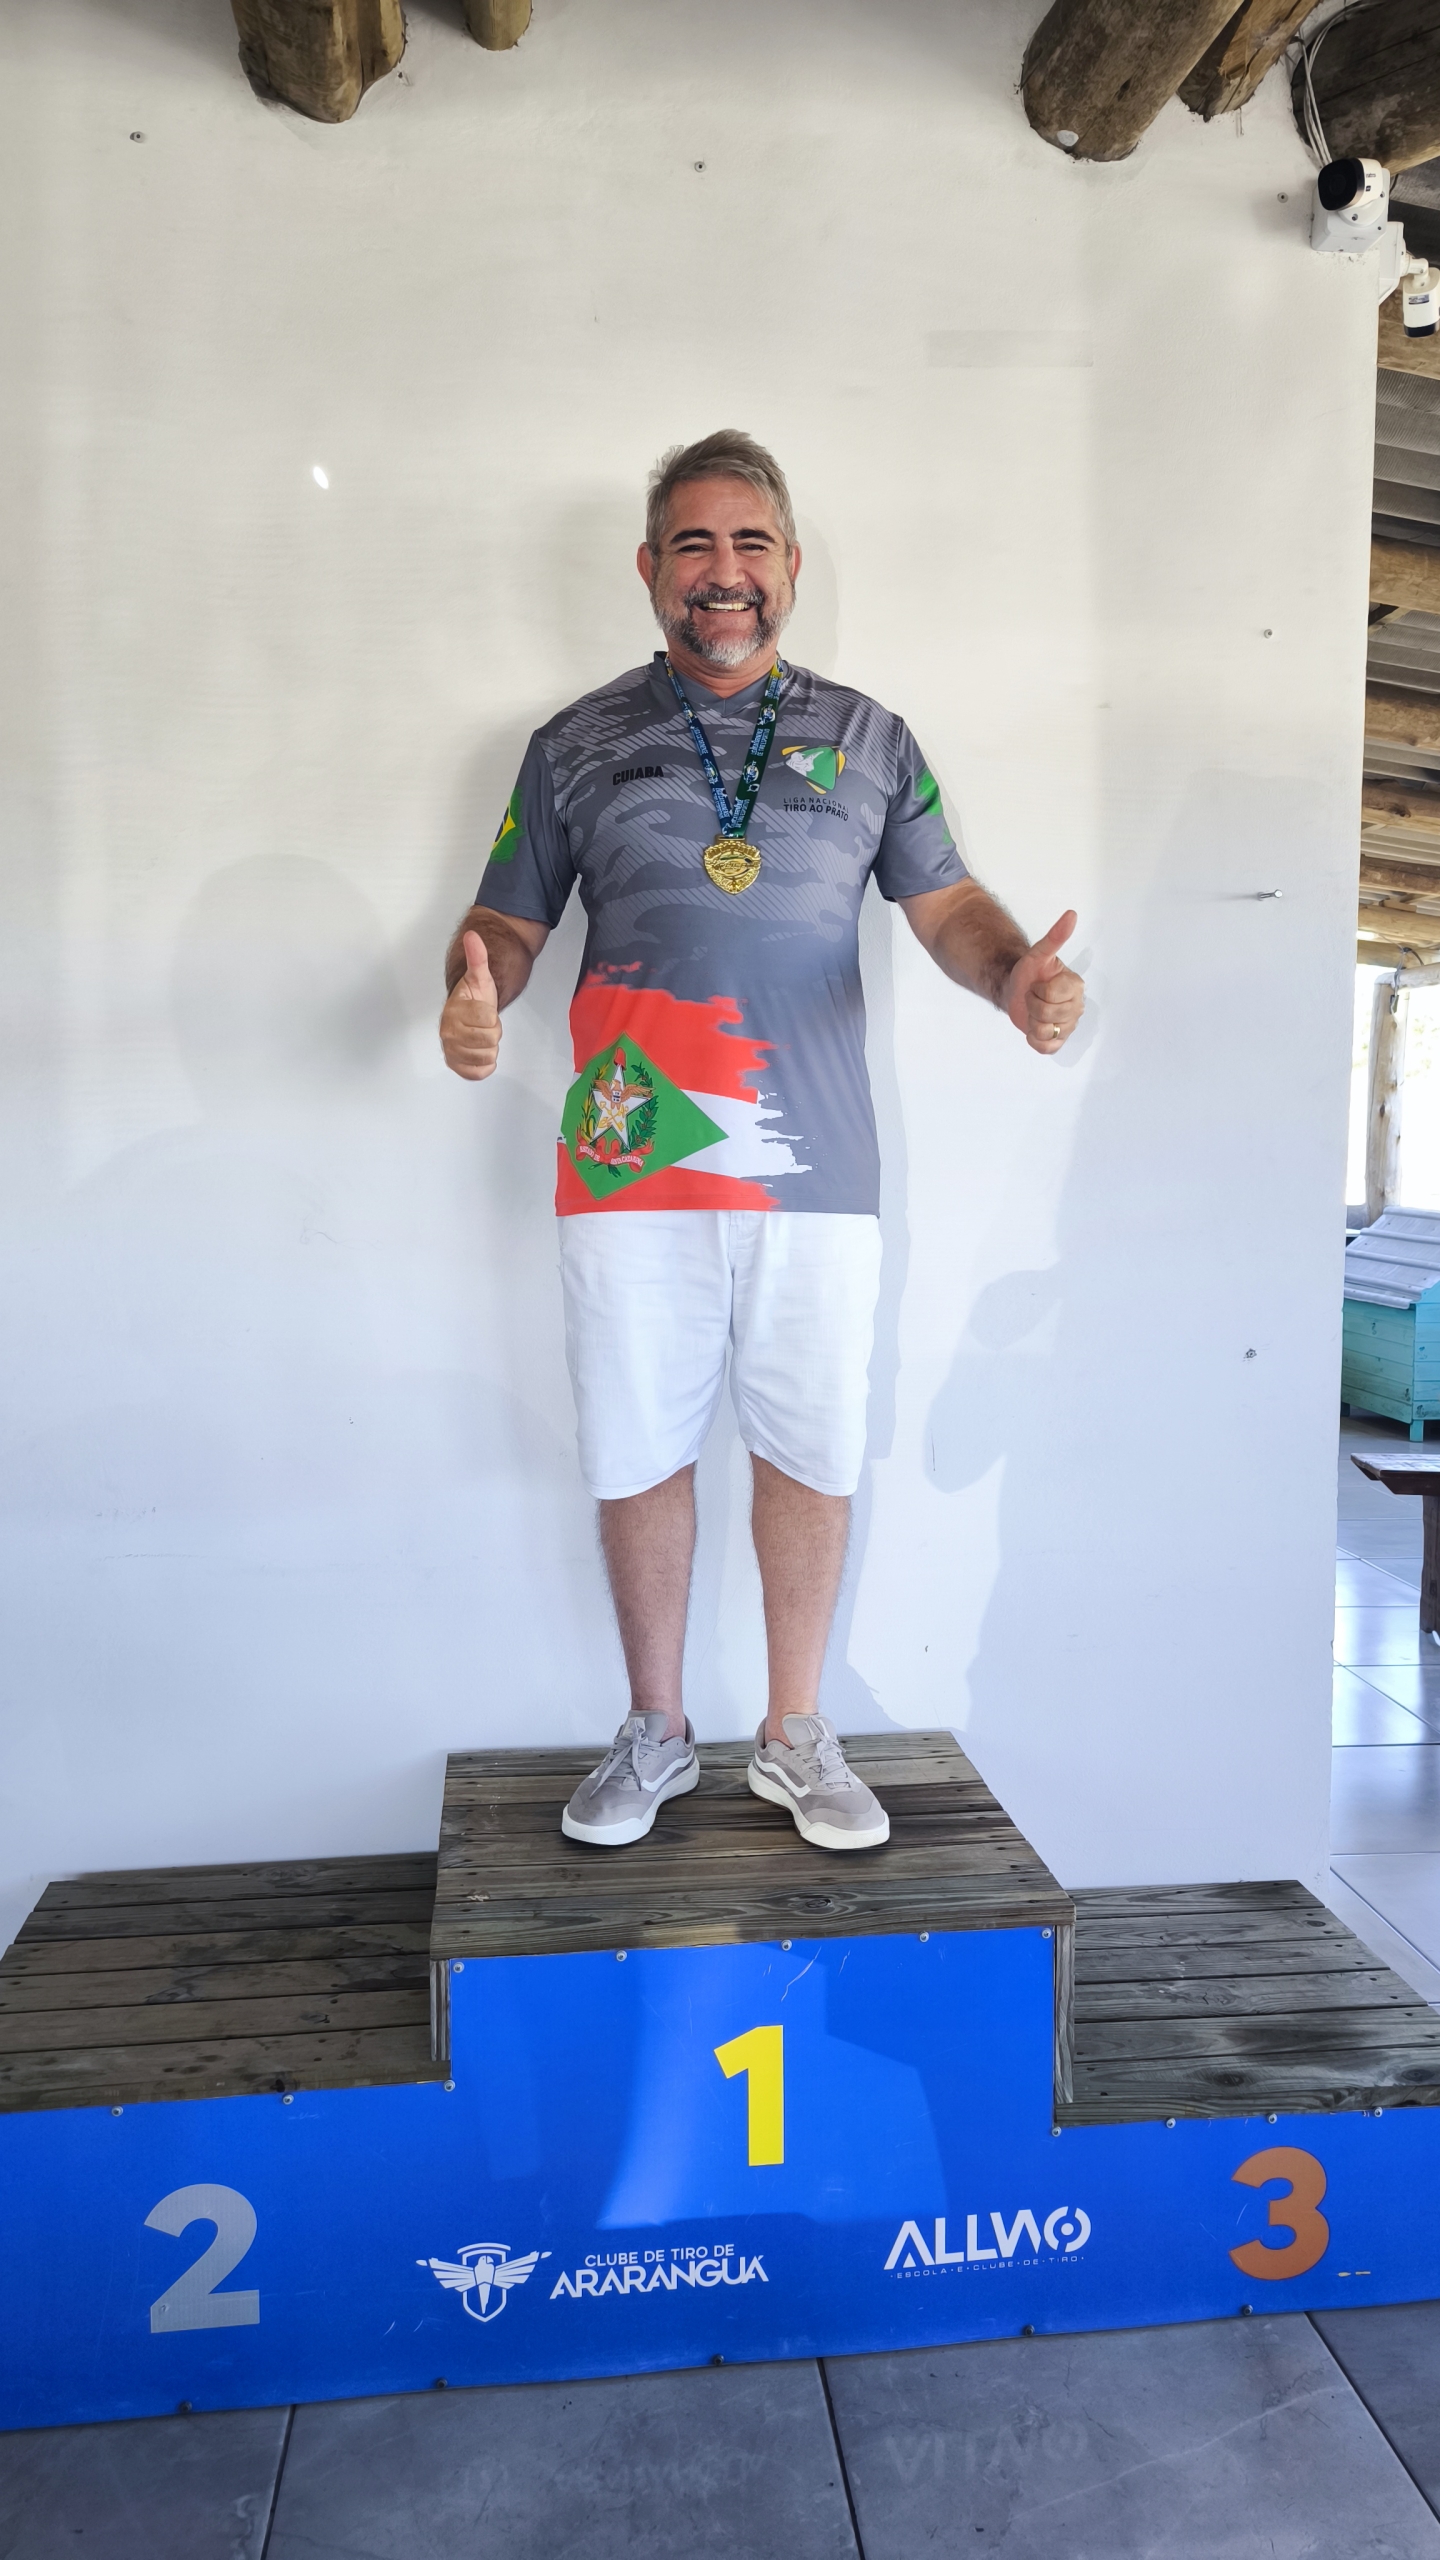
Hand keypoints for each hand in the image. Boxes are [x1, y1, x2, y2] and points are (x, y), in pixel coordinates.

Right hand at [440, 930, 501, 1080]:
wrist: (469, 1016)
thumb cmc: (476, 998)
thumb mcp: (480, 977)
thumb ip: (477, 957)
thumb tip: (473, 935)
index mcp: (453, 1010)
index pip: (488, 1017)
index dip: (493, 1014)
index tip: (484, 1010)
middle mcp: (447, 1032)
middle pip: (490, 1038)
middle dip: (493, 1031)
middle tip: (484, 1025)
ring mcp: (451, 1050)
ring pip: (488, 1055)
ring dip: (490, 1047)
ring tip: (481, 1037)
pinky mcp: (457, 1066)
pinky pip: (479, 1073)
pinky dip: (485, 1066)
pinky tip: (481, 1053)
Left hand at [1005, 911, 1083, 1055]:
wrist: (1017, 992)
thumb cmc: (1029, 974)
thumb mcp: (1038, 954)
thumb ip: (1055, 937)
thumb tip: (1071, 915)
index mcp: (1075, 986)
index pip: (1051, 994)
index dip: (1037, 990)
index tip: (1037, 984)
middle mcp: (1077, 1007)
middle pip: (1046, 1014)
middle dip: (1032, 1005)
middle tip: (1033, 997)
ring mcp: (1069, 1026)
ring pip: (1045, 1032)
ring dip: (1031, 1022)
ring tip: (1034, 1012)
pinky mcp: (1059, 1042)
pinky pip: (1047, 1049)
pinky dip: (1035, 1039)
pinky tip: (1034, 1027)